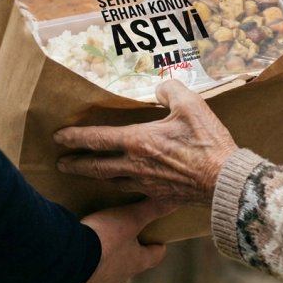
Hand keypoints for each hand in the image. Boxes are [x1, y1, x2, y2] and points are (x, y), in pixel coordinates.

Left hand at [54, 80, 237, 206]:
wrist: (224, 180)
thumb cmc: (207, 143)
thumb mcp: (190, 105)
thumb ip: (170, 90)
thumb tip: (160, 87)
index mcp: (138, 141)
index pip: (97, 139)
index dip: (75, 137)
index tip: (58, 137)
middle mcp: (135, 165)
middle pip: (96, 166)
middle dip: (75, 164)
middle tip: (60, 163)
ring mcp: (146, 183)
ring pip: (112, 181)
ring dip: (96, 177)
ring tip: (88, 174)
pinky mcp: (160, 196)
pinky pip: (133, 192)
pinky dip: (123, 187)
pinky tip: (124, 185)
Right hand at [76, 198, 171, 282]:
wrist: (67, 260)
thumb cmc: (103, 239)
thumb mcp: (129, 218)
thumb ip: (151, 209)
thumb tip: (175, 200)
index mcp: (136, 262)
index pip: (154, 256)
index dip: (157, 246)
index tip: (158, 238)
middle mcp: (120, 278)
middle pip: (131, 265)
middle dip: (129, 252)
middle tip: (125, 235)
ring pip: (108, 271)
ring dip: (106, 260)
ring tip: (98, 243)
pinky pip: (86, 274)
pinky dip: (86, 264)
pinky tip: (78, 253)